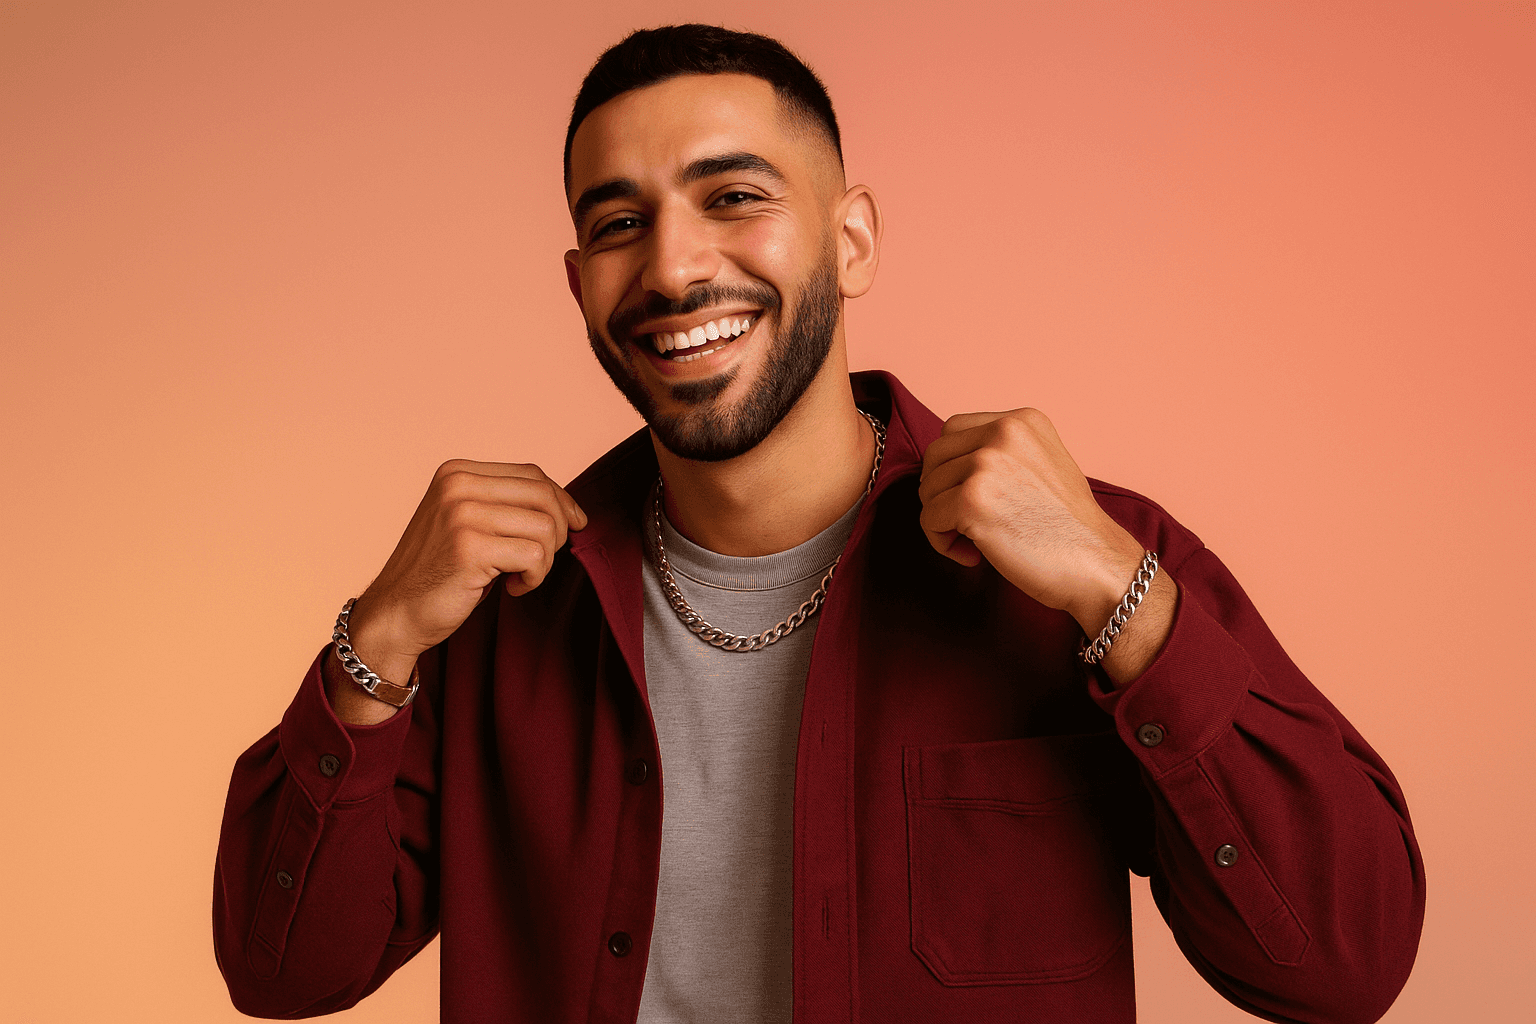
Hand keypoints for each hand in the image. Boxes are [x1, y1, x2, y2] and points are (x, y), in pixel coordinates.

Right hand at [347, 459, 587, 675]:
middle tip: (541, 559)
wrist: (395, 613)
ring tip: (519, 575)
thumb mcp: (468, 523)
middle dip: (558, 531)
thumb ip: (504, 505)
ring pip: (545, 527)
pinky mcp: (470, 548)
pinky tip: (512, 587)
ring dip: (544, 560)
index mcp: (456, 472)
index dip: (562, 500)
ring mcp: (462, 514)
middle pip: (544, 495)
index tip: (575, 523)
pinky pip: (535, 556)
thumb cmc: (439, 573)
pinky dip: (534, 578)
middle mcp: (458, 486)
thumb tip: (568, 507)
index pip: (532, 474)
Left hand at [917, 408, 1147, 630]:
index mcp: (1022, 420)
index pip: (953, 430)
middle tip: (967, 524)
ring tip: (976, 542)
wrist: (1097, 566)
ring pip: (928, 488)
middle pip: (934, 456)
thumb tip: (947, 465)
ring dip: (942, 521)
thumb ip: (1001, 454)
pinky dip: (942, 543)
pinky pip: (928, 519)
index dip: (952, 468)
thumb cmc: (1067, 529)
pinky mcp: (971, 499)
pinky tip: (975, 555)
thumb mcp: (1042, 465)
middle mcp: (1004, 432)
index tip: (972, 499)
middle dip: (941, 493)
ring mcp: (986, 463)